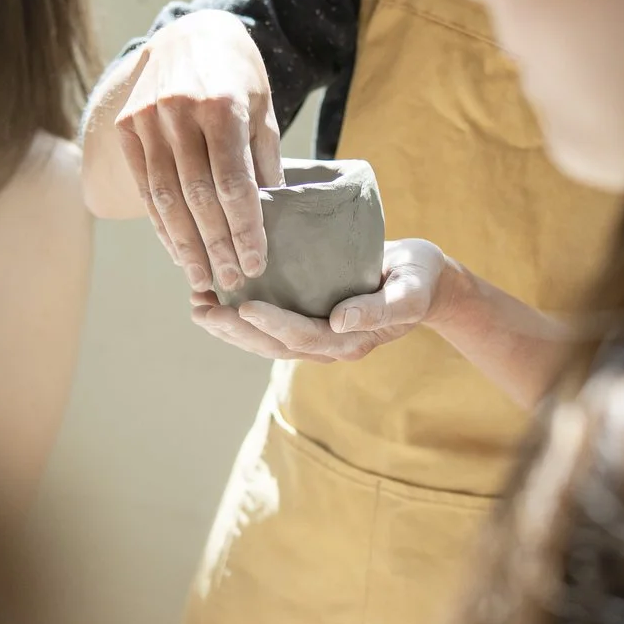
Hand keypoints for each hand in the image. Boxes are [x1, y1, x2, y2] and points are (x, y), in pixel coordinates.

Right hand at [116, 10, 283, 295]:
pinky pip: (144, 186)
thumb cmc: (237, 75)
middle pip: (197, 196)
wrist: (190, 33)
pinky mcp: (126, 126)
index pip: (234, 183)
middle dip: (216, 245)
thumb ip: (263, 160)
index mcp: (222, 105)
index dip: (244, 229)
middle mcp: (179, 112)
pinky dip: (160, 223)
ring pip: (165, 197)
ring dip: (184, 244)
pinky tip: (176, 248)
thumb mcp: (262, 108)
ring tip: (201, 277)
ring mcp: (147, 119)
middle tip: (231, 280)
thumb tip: (270, 218)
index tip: (256, 262)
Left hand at [188, 240, 448, 363]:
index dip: (272, 323)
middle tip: (202, 309)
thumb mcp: (410, 290)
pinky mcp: (309, 321)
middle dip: (235, 329)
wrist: (425, 281)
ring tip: (198, 306)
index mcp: (351, 340)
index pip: (304, 335)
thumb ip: (379, 309)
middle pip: (274, 345)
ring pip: (265, 341)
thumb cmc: (419, 278)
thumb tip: (339, 322)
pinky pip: (269, 327)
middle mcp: (329, 345)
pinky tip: (216, 299)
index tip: (244, 306)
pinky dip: (240, 317)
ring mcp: (318, 336)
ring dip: (229, 327)